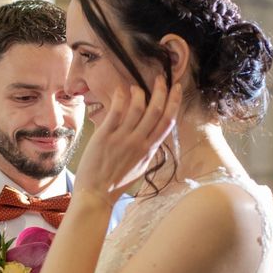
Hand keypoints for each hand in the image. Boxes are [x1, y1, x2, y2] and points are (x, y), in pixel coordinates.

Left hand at [74, 78, 180, 201]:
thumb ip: (146, 150)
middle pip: (156, 111)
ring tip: (137, 86)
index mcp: (149, 150)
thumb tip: (151, 136)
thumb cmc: (116, 183)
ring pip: (137, 108)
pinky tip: (121, 90)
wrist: (96, 193)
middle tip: (161, 78)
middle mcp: (139, 142)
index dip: (173, 102)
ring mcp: (122, 139)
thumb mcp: (139, 167)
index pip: (167, 122)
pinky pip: (116, 112)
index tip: (176, 89)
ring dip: (140, 93)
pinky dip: (121, 98)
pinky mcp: (105, 136)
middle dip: (161, 91)